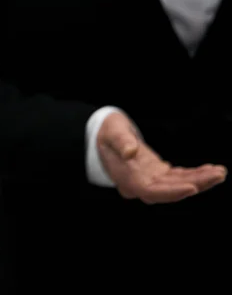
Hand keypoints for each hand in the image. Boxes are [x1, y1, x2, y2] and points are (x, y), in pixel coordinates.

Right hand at [97, 112, 226, 203]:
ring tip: (219, 172)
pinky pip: (178, 178)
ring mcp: (149, 180)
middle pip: (169, 191)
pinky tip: (210, 169)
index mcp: (126, 178)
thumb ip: (120, 141)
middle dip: (195, 184)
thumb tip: (130, 151)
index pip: (150, 191)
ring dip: (199, 180)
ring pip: (177, 186)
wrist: (105, 134)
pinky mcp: (157, 174)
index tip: (192, 187)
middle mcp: (139, 184)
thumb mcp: (111, 131)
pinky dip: (194, 175)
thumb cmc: (107, 132)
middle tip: (217, 174)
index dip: (172, 192)